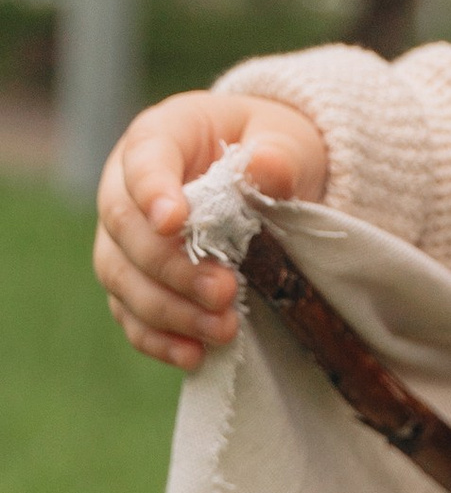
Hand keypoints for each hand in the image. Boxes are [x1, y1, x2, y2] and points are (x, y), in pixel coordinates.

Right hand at [93, 91, 330, 370]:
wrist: (267, 173)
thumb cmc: (270, 147)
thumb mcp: (286, 139)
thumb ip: (278, 155)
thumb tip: (265, 168)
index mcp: (161, 136)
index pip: (143, 159)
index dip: (151, 191)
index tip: (174, 223)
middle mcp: (127, 187)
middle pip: (125, 229)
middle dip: (173, 267)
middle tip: (224, 292)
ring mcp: (125, 238)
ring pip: (121, 277)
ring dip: (169, 309)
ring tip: (222, 329)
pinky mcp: (135, 281)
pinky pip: (130, 314)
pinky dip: (158, 338)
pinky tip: (194, 355)